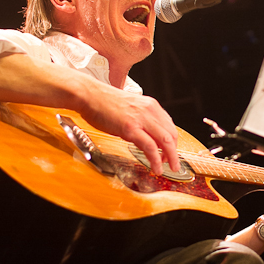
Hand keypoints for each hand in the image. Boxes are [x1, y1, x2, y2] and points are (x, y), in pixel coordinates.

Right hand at [0, 52, 178, 175]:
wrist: (88, 94)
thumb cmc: (103, 102)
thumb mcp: (129, 108)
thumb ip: (140, 119)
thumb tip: (145, 135)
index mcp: (151, 105)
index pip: (170, 126)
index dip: (173, 142)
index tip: (170, 153)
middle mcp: (149, 110)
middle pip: (172, 134)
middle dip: (175, 152)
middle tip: (173, 164)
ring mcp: (141, 118)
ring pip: (165, 141)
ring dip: (170, 158)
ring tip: (169, 169)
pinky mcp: (131, 128)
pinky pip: (150, 146)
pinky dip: (156, 159)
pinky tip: (156, 168)